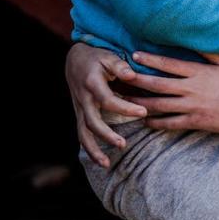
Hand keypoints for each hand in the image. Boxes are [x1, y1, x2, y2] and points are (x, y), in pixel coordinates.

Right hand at [65, 44, 148, 166]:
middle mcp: (83, 99)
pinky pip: (82, 135)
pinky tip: (102, 161)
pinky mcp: (80, 115)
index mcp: (91, 83)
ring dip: (93, 149)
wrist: (74, 60)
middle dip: (106, 135)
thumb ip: (120, 66)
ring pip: (82, 133)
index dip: (125, 107)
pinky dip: (90, 149)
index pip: (107, 99)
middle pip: (91, 121)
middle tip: (123, 144)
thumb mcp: (108, 56)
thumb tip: (132, 75)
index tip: (143, 112)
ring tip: (106, 163)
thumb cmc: (96, 58)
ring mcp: (79, 109)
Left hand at [125, 51, 218, 135]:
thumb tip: (195, 38)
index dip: (150, 60)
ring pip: (159, 105)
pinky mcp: (194, 122)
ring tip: (124, 101)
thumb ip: (209, 52)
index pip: (169, 64)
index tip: (134, 55)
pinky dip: (155, 122)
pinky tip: (145, 120)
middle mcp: (192, 89)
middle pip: (158, 85)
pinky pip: (170, 123)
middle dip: (137, 81)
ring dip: (140, 103)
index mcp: (198, 72)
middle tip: (120, 78)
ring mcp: (192, 107)